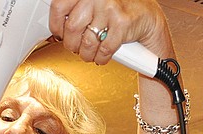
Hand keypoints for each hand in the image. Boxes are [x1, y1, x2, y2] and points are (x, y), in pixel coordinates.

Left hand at [48, 0, 172, 64]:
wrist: (147, 17)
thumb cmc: (117, 12)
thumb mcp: (93, 5)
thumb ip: (77, 11)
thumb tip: (56, 27)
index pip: (59, 6)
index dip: (56, 25)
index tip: (59, 33)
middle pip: (71, 28)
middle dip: (72, 45)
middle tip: (76, 47)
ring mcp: (110, 9)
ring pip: (87, 43)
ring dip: (86, 55)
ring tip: (89, 53)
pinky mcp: (122, 24)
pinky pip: (103, 50)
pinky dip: (101, 58)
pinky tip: (102, 55)